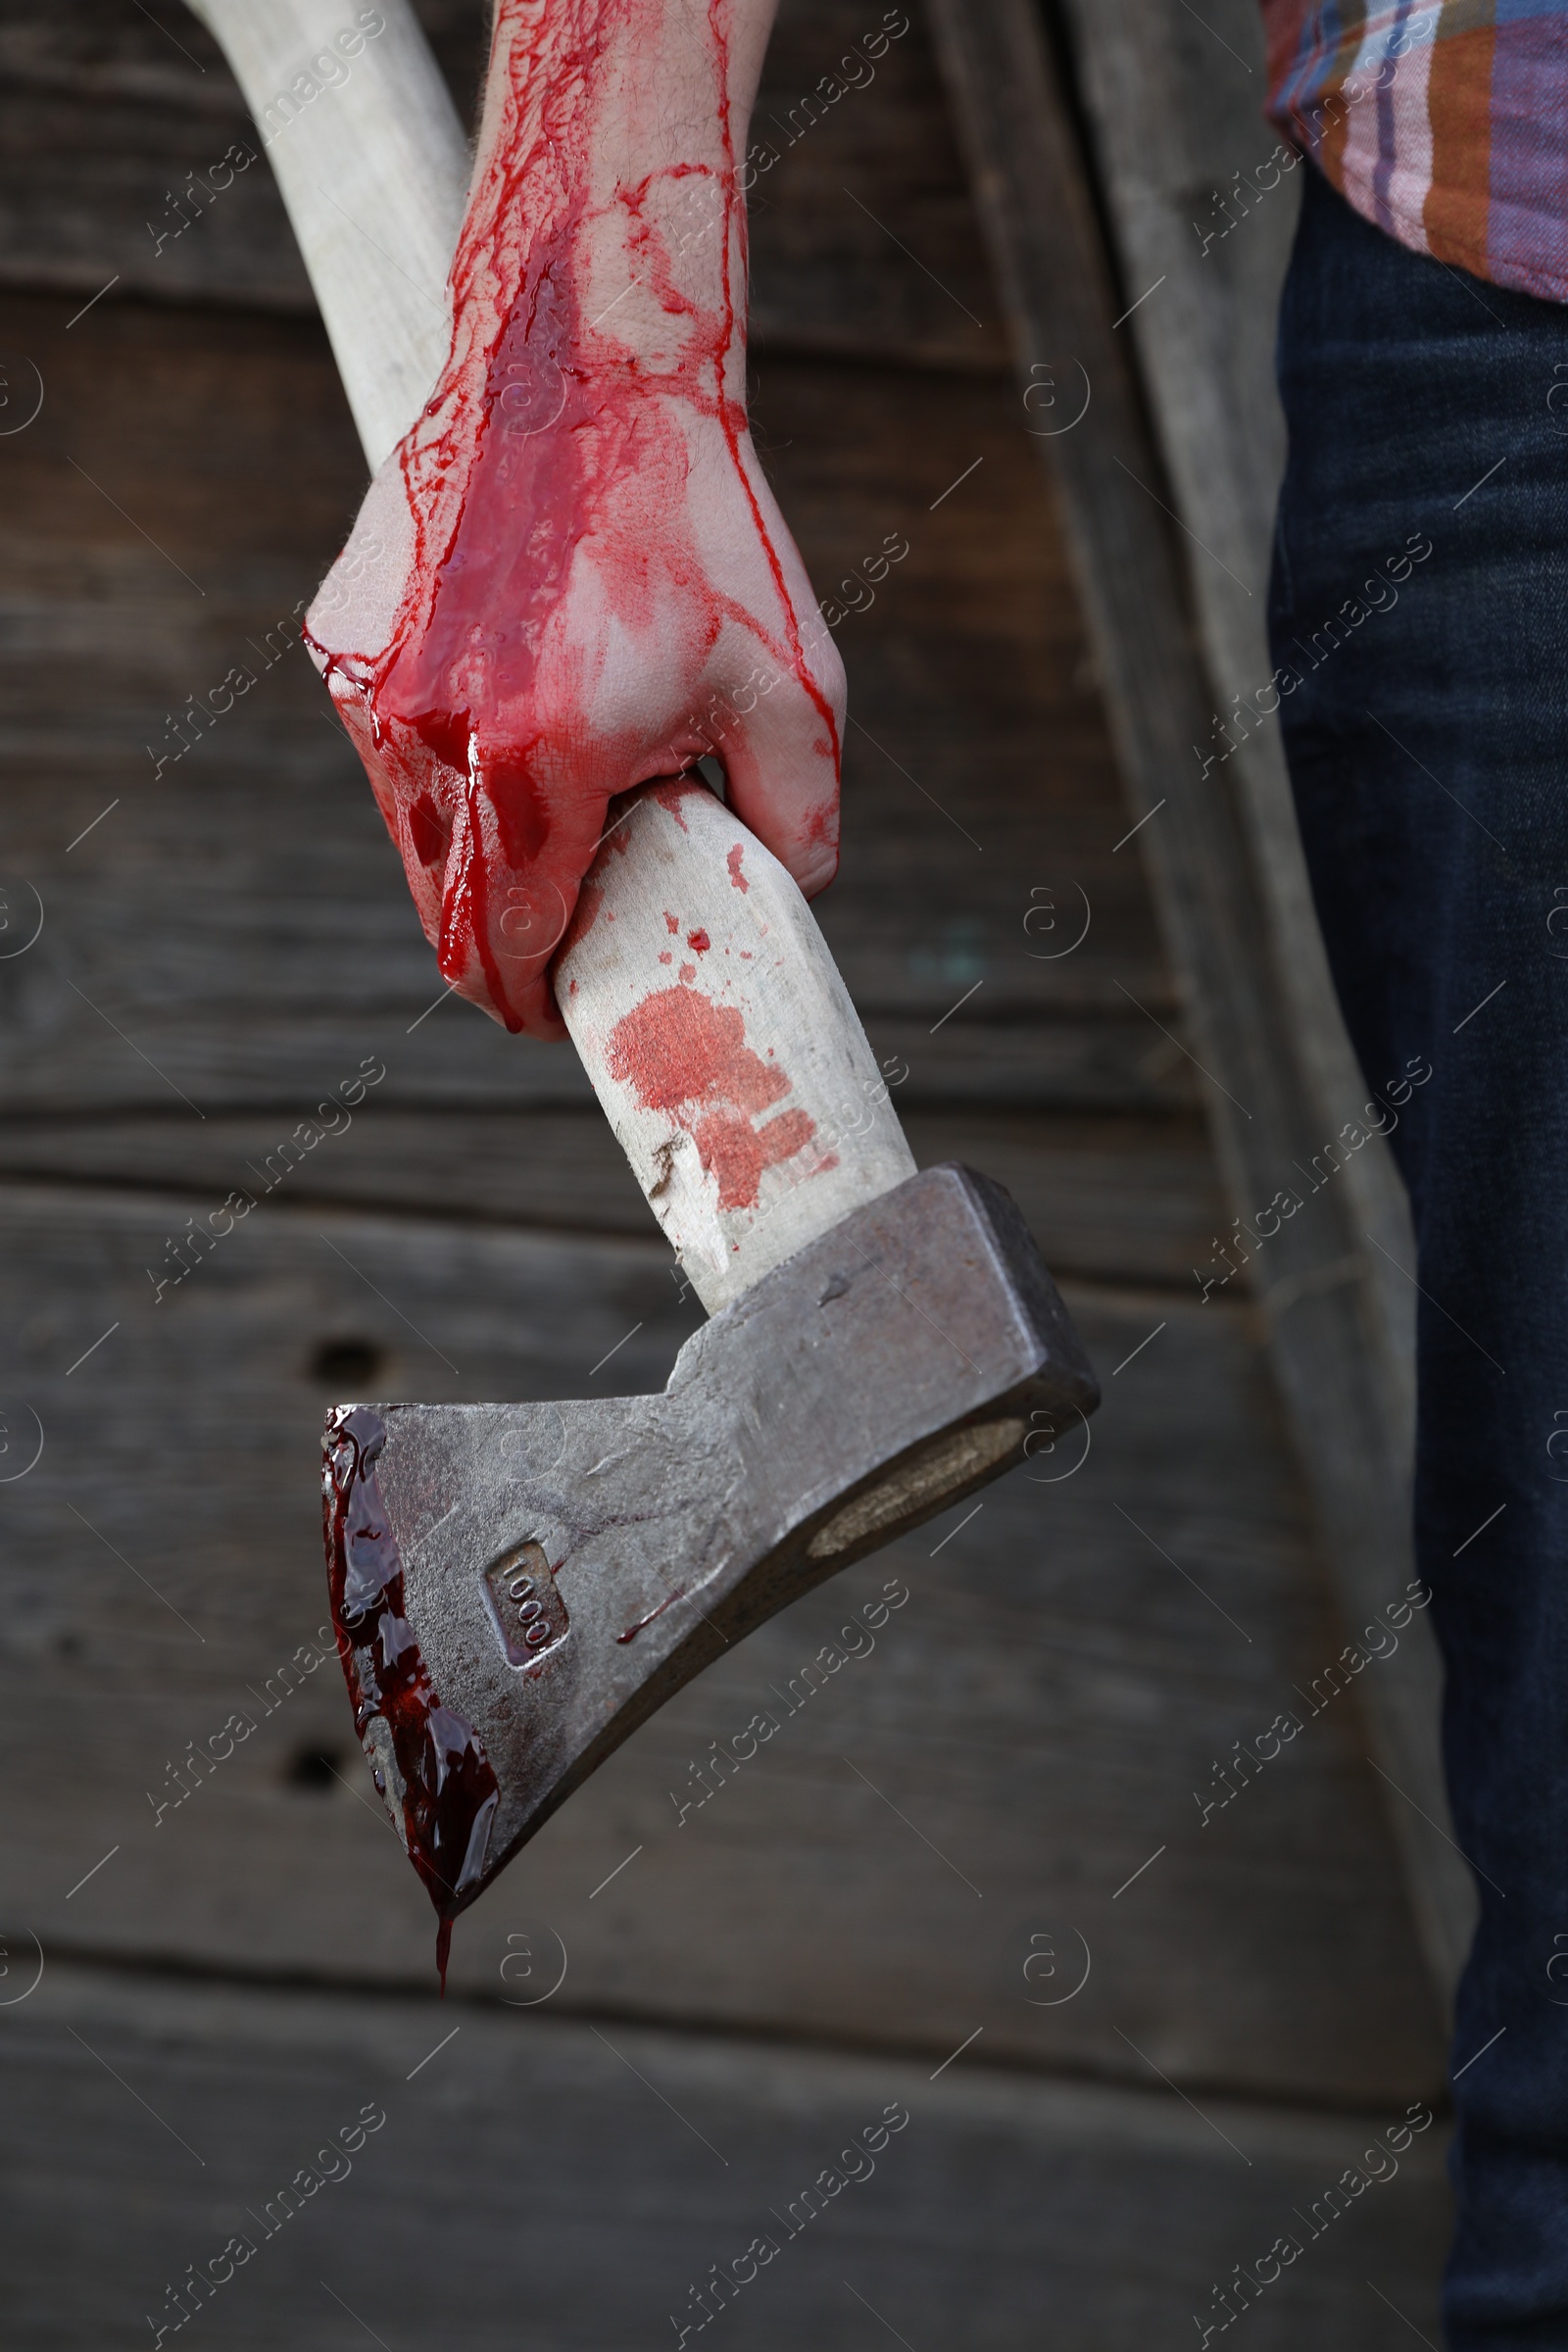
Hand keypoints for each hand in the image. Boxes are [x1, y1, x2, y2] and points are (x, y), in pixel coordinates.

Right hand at [304, 0, 842, 1038]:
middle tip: (554, 955)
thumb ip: (800, 828)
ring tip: (554, 811)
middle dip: (499, 955)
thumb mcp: (797, 691)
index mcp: (534, 770)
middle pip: (445, 915)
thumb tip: (784, 909)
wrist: (587, 363)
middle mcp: (428, 739)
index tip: (561, 1014)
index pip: (508, 950)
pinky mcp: (340, 641)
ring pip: (411, 837)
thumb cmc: (705, 527)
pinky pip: (389, 750)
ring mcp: (369, 690)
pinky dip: (444, 768)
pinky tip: (512, 709)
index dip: (535, 1004)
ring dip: (474, 860)